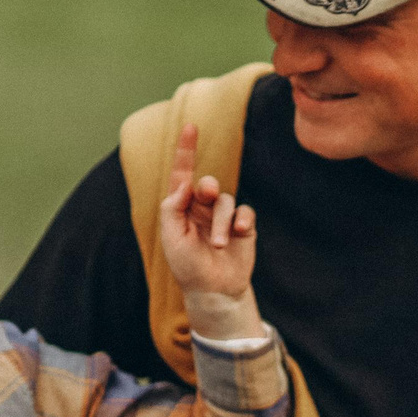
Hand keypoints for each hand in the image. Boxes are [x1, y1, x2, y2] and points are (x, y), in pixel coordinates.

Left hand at [157, 124, 263, 340]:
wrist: (214, 290)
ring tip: (217, 245)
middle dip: (208, 189)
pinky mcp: (243, 226)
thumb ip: (173, 207)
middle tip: (206, 194)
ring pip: (226, 202)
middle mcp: (203, 207)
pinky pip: (245, 212)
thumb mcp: (171, 237)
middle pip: (208, 185)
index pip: (183, 173)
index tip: (191, 126)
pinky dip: (241, 221)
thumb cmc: (187, 265)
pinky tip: (239, 234)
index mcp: (182, 207)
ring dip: (221, 223)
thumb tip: (186, 183)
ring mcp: (224, 217)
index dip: (186, 150)